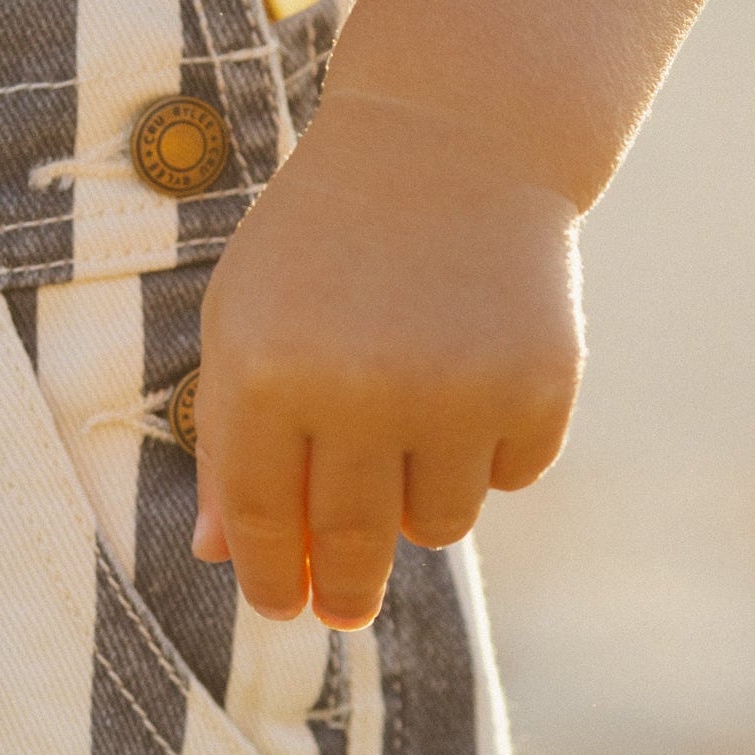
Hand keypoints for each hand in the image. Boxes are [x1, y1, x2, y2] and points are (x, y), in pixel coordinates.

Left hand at [191, 91, 582, 629]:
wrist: (449, 143)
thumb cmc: (324, 241)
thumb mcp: (245, 319)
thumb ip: (226, 437)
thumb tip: (217, 555)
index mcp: (266, 372)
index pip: (260, 517)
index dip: (269, 577)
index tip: (280, 609)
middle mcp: (362, 389)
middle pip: (352, 543)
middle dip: (344, 591)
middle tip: (343, 611)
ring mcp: (458, 390)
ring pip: (436, 524)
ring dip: (417, 505)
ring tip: (409, 432)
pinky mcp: (538, 385)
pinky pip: (509, 478)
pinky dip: (488, 455)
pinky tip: (472, 382)